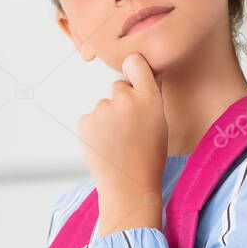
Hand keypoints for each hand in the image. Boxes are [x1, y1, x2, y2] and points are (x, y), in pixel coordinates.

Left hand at [78, 53, 167, 195]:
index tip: (133, 76)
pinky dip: (96, 130)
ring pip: (104, 105)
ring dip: (108, 118)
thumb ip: (150, 96)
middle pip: (118, 87)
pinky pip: (91, 119)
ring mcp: (103, 110)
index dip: (133, 69)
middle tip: (129, 127)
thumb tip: (145, 73)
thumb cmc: (148, 157)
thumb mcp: (160, 123)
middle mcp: (126, 100)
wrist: (129, 185)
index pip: (135, 62)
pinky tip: (107, 145)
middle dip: (121, 101)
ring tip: (118, 142)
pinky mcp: (86, 122)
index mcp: (149, 98)